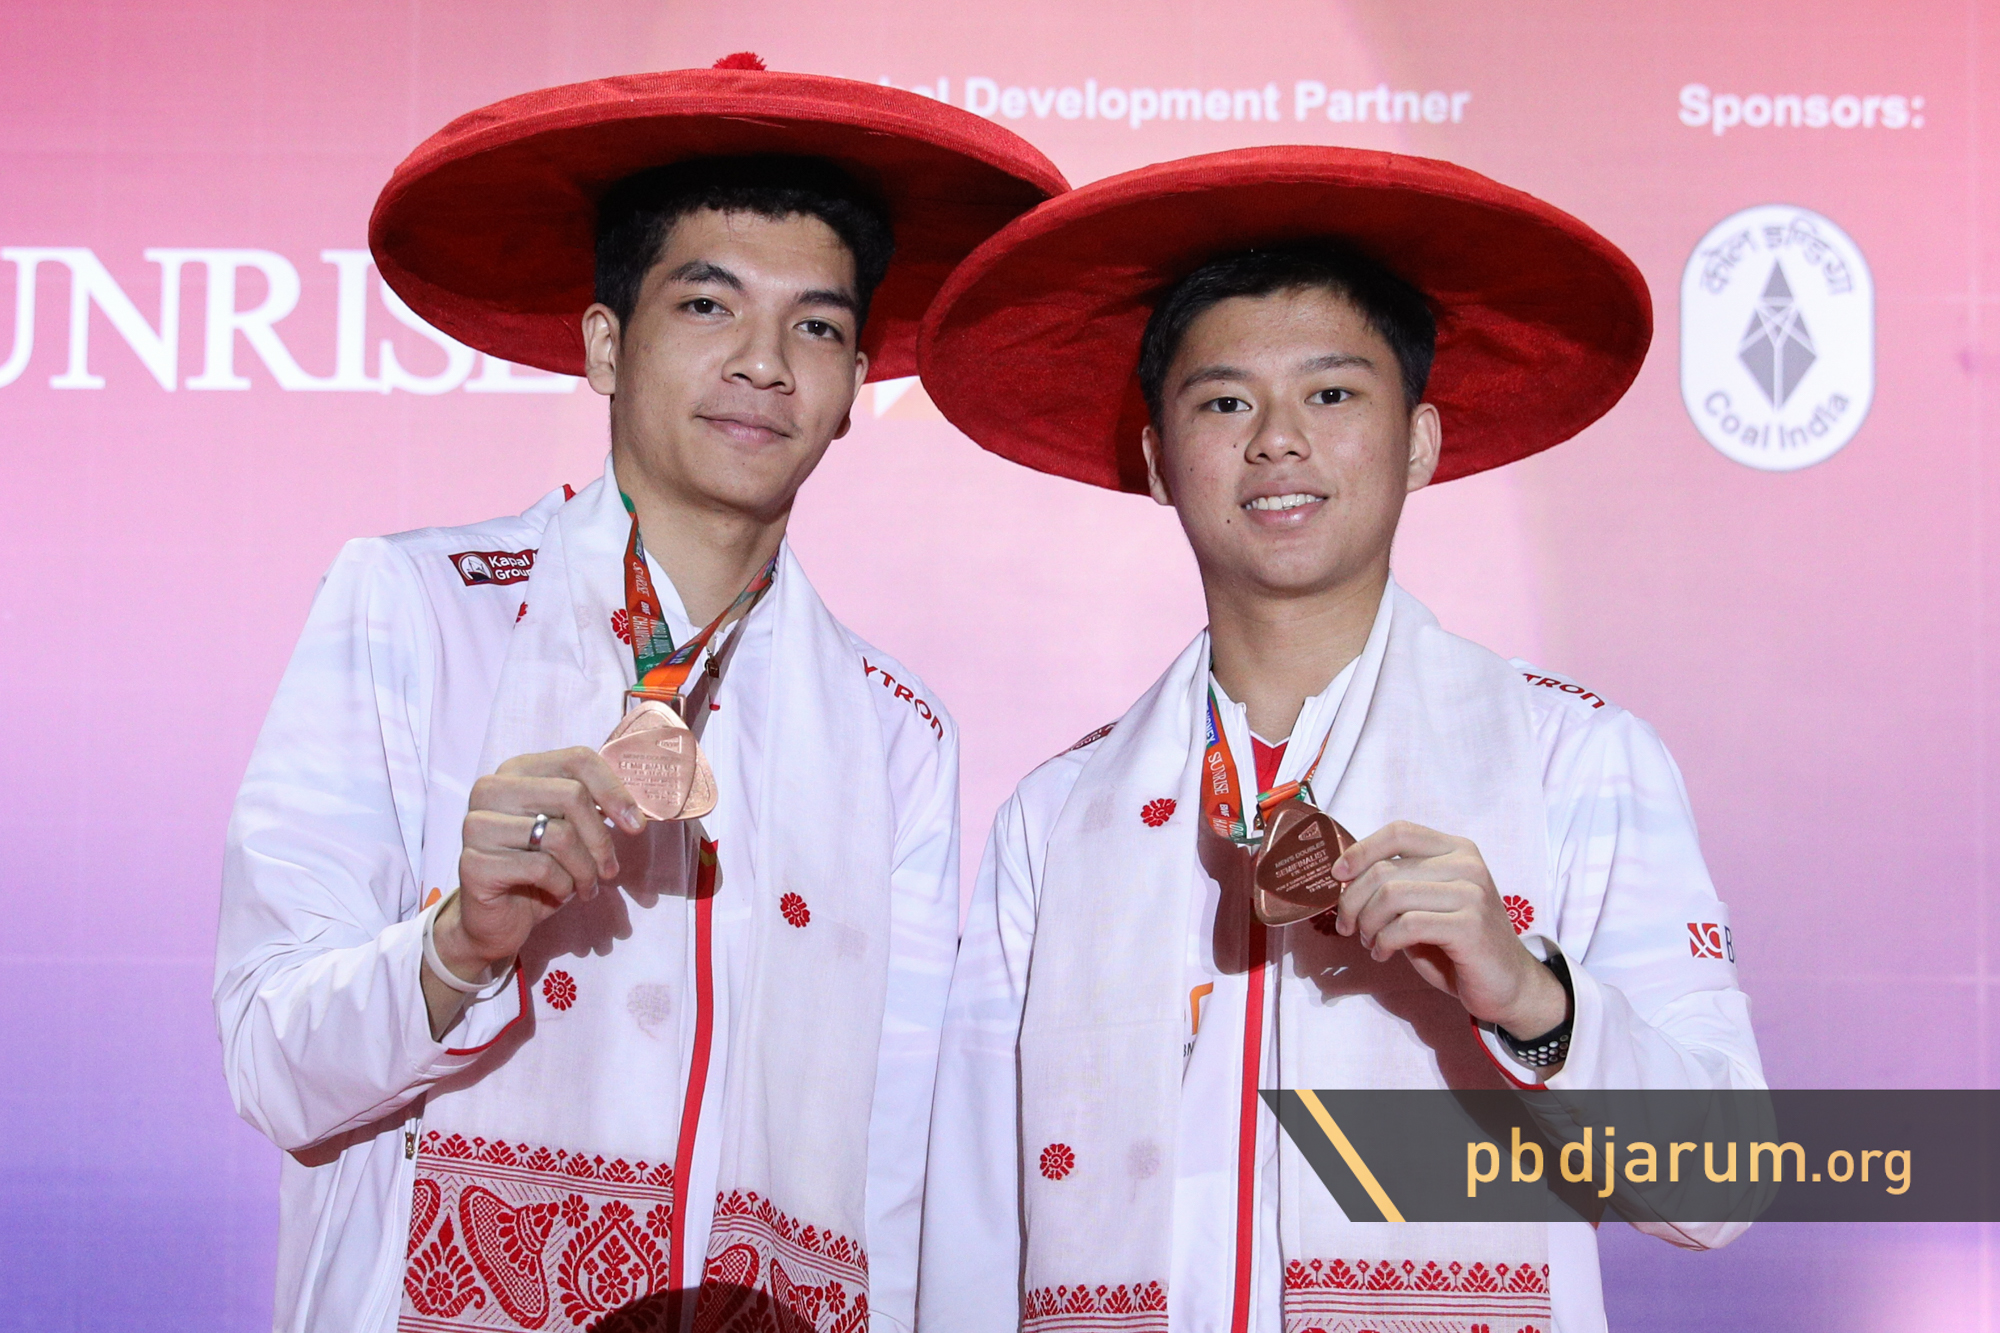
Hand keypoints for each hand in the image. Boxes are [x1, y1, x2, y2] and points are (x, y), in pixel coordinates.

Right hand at [436, 747, 645, 981]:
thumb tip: (635, 810)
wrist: (496, 918)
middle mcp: (490, 789)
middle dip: (601, 839)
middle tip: (609, 869)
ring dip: (585, 870)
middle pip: (572, 795)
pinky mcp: (473, 863)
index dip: (614, 791)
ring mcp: (476, 825)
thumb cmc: (538, 869)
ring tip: (587, 887)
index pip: (577, 760)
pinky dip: (563, 886)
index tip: (636, 825)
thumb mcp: (568, 831)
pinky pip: (541, 868)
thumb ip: (591, 807)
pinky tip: (559, 894)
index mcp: (517, 771)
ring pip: (560, 835)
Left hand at [1330, 821, 1566, 1040]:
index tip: (1337, 876)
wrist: (1508, 985)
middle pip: (1385, 869)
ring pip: (1391, 896)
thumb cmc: (1458, 946)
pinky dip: (1384, 942)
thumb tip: (1345, 878)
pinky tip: (1383, 953)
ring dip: (1367, 924)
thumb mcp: (1425, 905)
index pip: (1399, 832)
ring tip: (1369, 942)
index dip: (1360, 850)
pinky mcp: (1470, 925)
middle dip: (1353, 901)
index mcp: (1455, 850)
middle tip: (1347, 927)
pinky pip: (1407, 925)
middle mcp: (1467, 864)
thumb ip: (1396, 886)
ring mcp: (1472, 893)